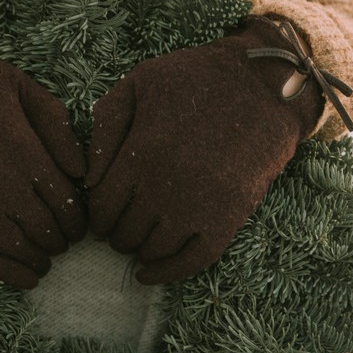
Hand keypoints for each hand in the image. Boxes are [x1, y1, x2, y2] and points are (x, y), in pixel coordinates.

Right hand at [0, 57, 86, 288]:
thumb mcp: (17, 86)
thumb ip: (55, 122)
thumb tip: (82, 168)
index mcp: (26, 152)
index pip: (68, 201)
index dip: (78, 220)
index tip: (78, 226)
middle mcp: (5, 186)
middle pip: (48, 229)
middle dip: (61, 241)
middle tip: (61, 243)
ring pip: (21, 250)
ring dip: (40, 260)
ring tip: (44, 261)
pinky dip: (8, 275)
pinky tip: (24, 279)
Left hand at [84, 17, 323, 283]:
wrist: (265, 86)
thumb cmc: (196, 79)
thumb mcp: (139, 83)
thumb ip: (105, 126)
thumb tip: (87, 180)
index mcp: (141, 153)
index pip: (102, 208)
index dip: (96, 217)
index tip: (101, 216)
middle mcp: (167, 186)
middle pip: (124, 233)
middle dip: (116, 234)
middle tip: (119, 229)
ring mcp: (199, 205)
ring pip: (154, 250)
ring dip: (139, 251)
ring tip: (137, 242)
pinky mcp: (229, 217)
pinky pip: (193, 260)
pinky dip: (168, 273)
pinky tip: (151, 273)